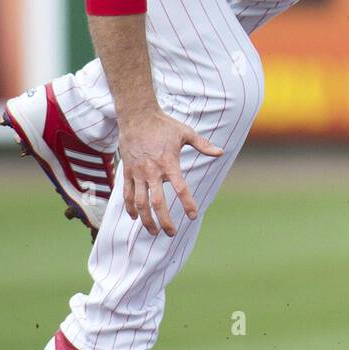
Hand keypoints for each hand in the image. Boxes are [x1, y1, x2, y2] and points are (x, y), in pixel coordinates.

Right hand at [118, 108, 222, 235]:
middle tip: (171, 233)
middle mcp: (151, 171)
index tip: (193, 216)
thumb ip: (203, 145)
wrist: (136, 116)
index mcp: (168, 163)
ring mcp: (137, 172)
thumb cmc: (164, 125)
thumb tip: (221, 152)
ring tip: (153, 232)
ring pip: (139, 202)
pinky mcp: (127, 172)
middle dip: (164, 220)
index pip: (180, 188)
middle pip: (157, 202)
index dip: (188, 204)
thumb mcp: (186, 133)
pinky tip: (134, 217)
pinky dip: (130, 207)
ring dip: (145, 219)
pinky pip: (127, 194)